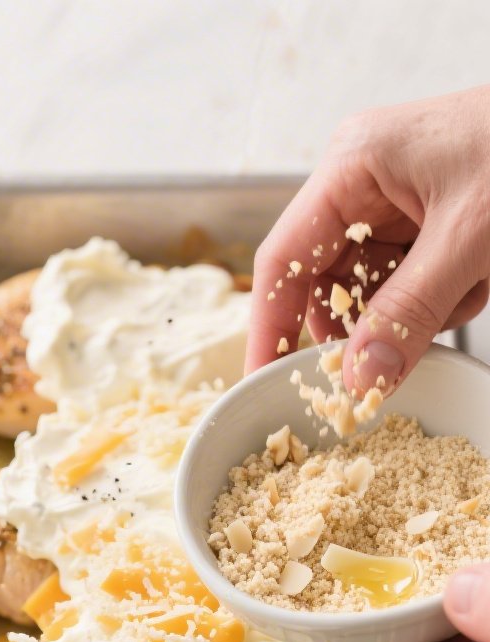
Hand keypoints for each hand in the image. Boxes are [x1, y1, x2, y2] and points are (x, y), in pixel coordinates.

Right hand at [246, 87, 489, 396]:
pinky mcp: (427, 223)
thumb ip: (410, 314)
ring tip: (468, 287)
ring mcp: (395, 203)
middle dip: (367, 323)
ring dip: (417, 311)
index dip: (269, 327)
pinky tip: (477, 280)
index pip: (282, 261)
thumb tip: (359, 380)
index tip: (263, 383)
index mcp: (352, 167)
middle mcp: (362, 183)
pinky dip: (445, 299)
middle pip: (327, 284)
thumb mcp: (469, 241)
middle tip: (392, 356)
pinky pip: (412, 285)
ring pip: (374, 293)